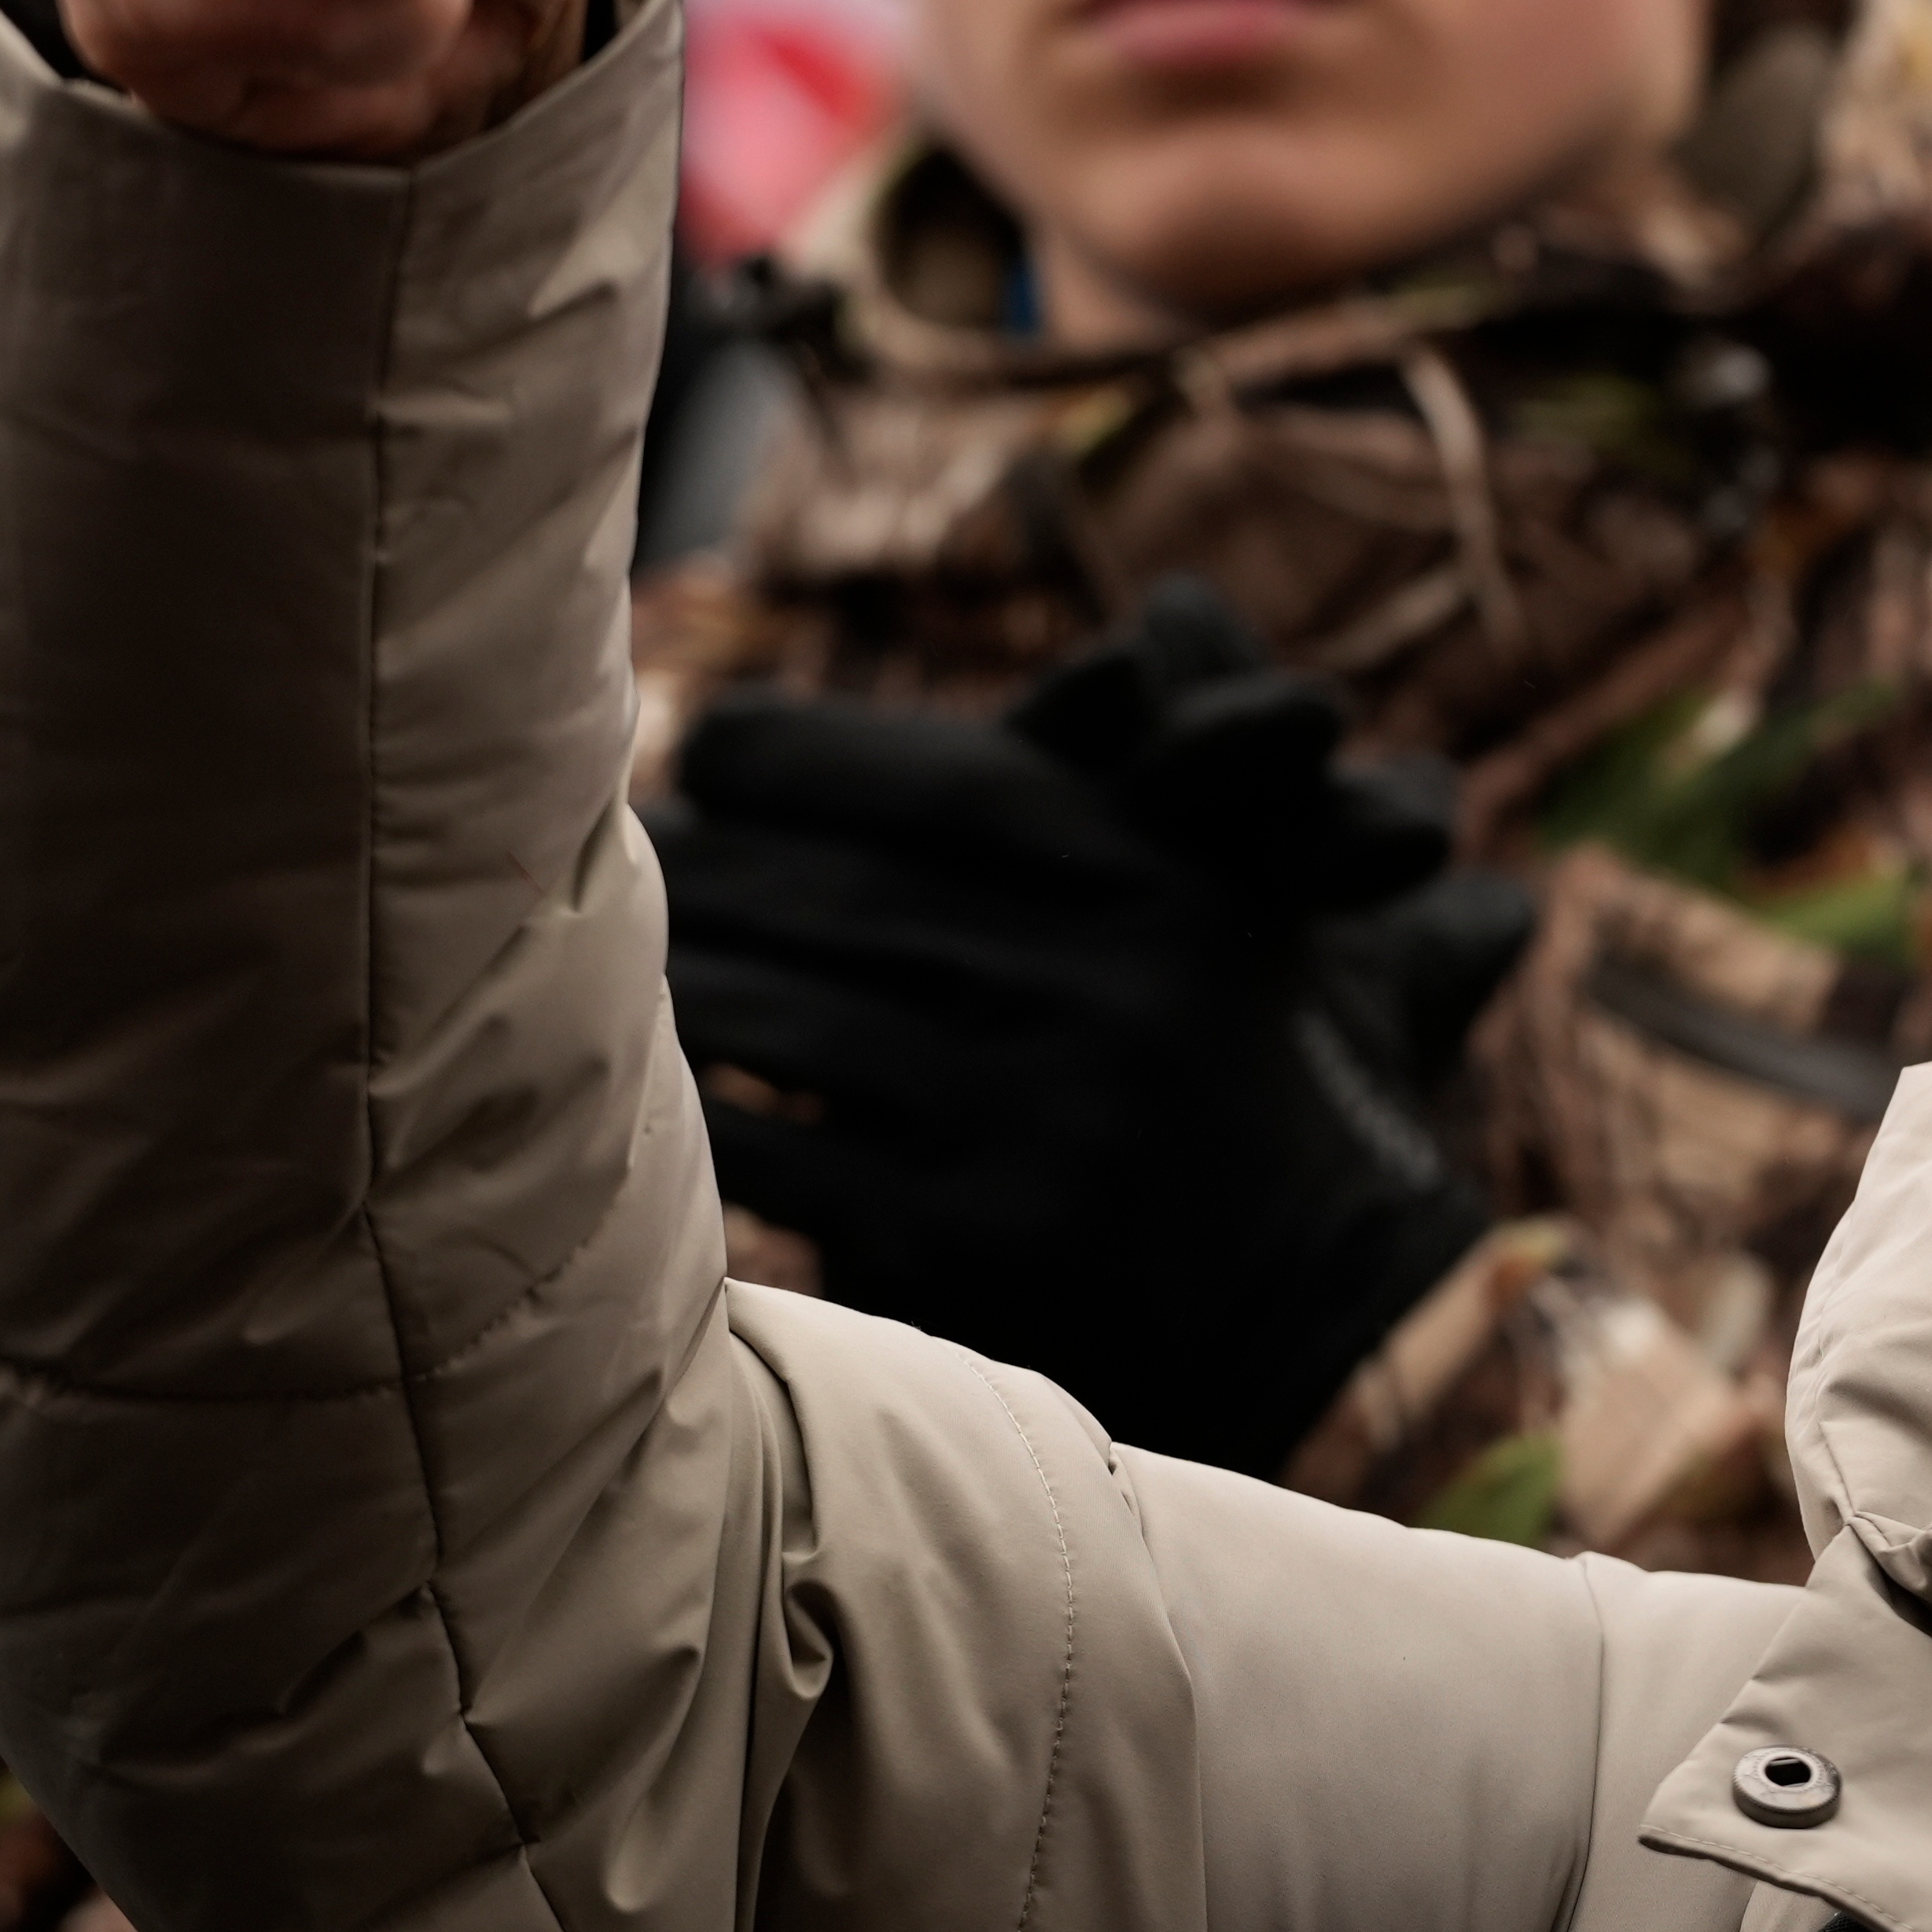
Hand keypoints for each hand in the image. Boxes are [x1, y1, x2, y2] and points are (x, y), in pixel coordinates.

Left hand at [649, 580, 1525, 1470]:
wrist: (1339, 1330)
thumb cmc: (1271, 1091)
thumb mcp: (1270, 910)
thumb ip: (1208, 758)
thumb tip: (1169, 601)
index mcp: (1171, 890)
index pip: (950, 781)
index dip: (810, 755)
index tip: (713, 745)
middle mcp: (1109, 993)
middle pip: (844, 897)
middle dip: (710, 868)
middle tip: (616, 849)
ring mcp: (1035, 1125)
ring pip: (788, 1021)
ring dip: (677, 983)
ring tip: (593, 963)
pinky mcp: (967, 1246)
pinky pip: (775, 1157)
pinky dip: (692, 1120)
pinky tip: (637, 1098)